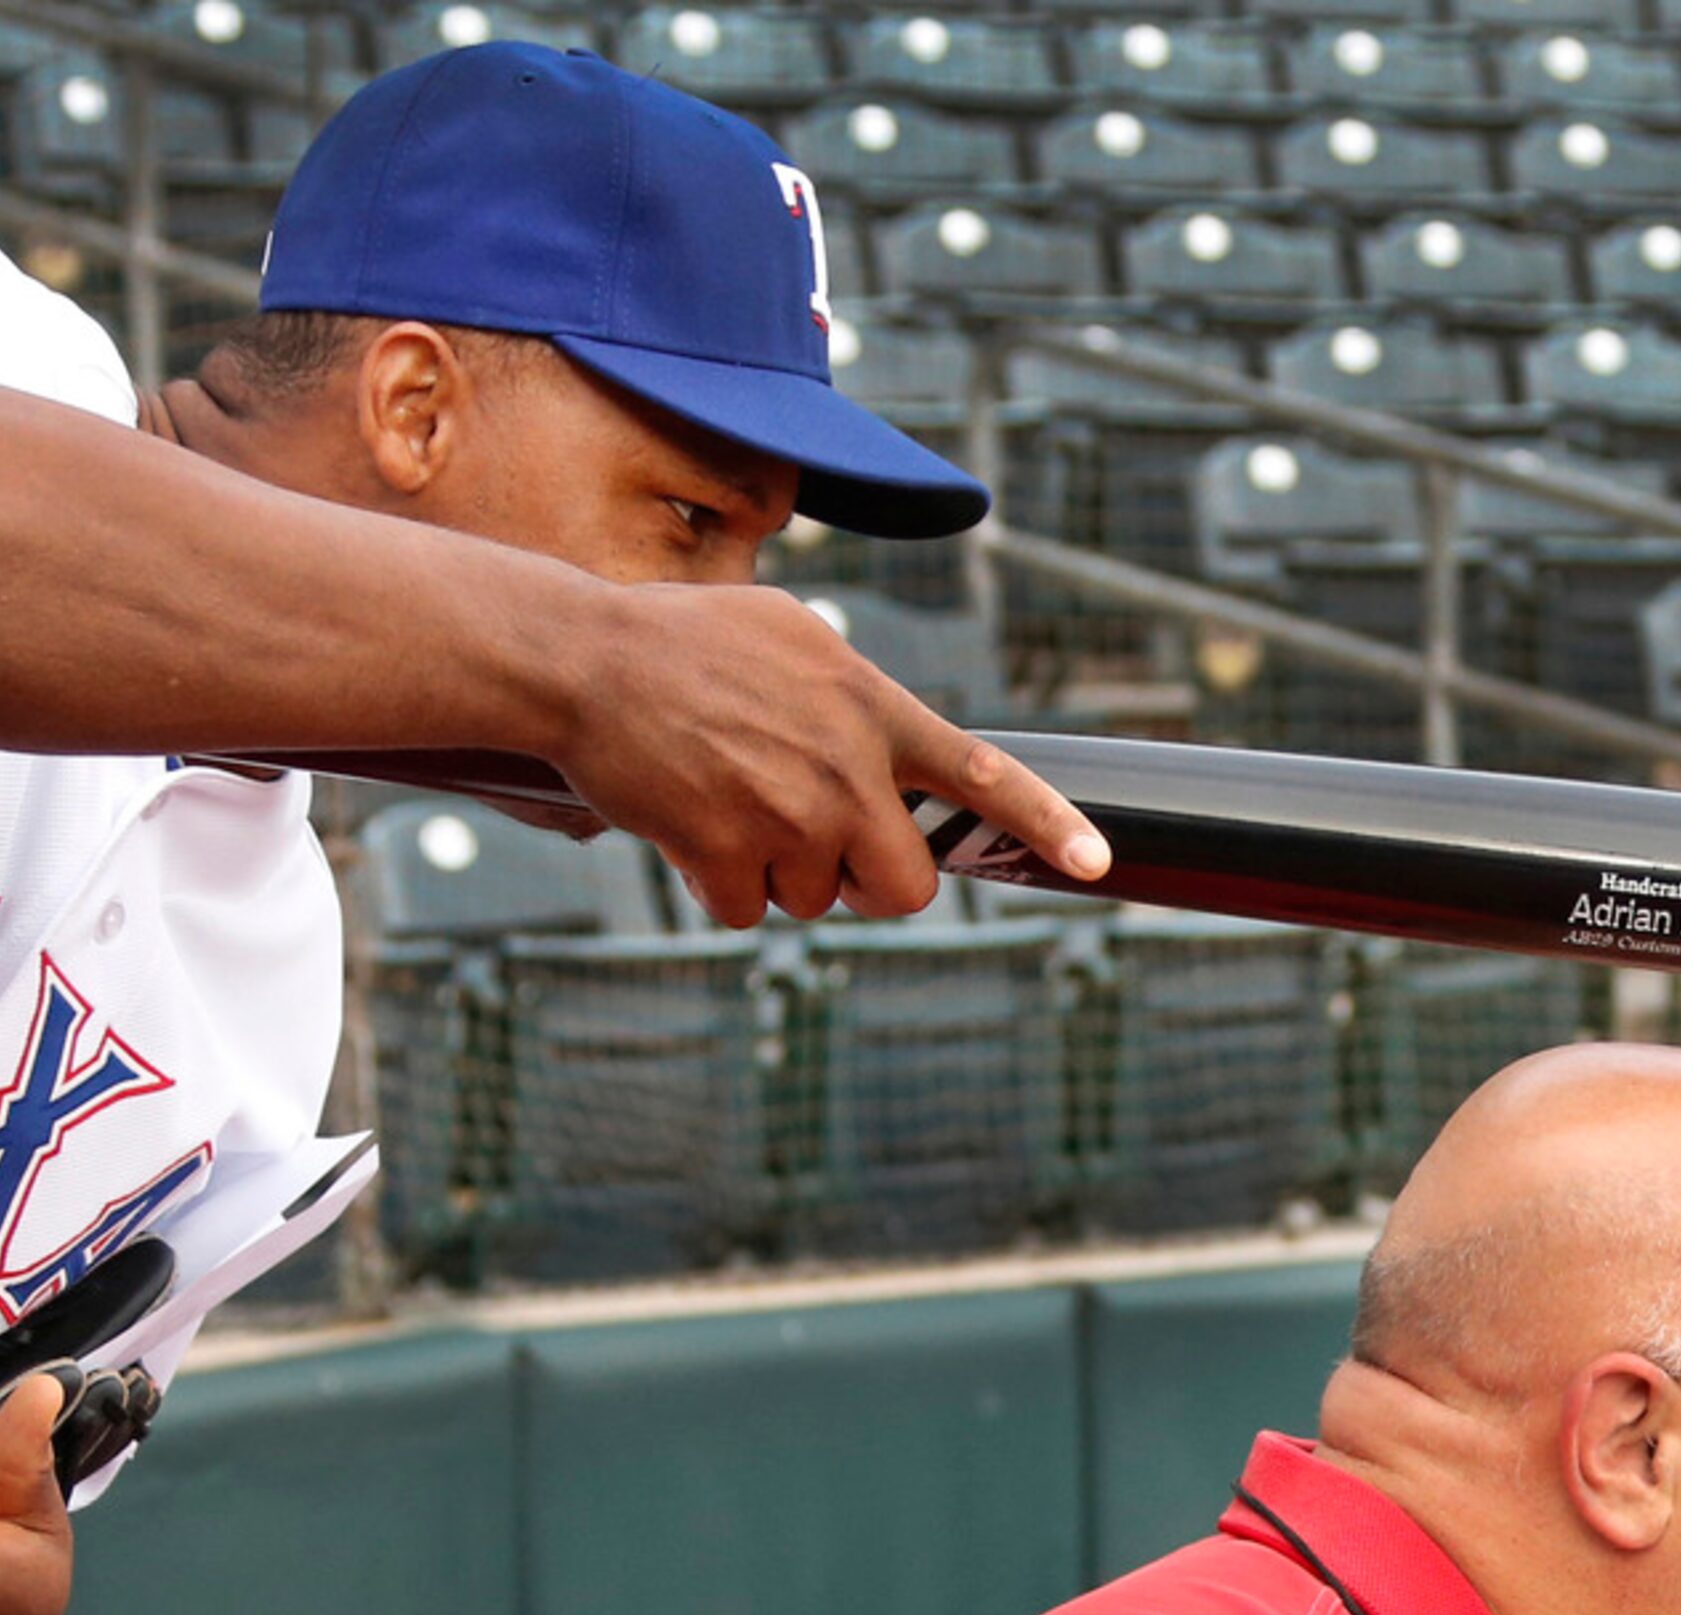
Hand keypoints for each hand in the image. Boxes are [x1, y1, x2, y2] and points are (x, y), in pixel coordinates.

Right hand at [549, 586, 1108, 927]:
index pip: (981, 772)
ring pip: (814, 900)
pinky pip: (745, 912)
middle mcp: (844, 769)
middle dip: (871, 886)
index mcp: (869, 708)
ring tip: (725, 802)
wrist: (583, 661)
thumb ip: (850, 694)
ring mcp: (788, 818)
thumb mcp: (789, 635)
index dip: (1045, 822)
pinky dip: (716, 887)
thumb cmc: (678, 640)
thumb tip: (878, 741)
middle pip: (905, 886)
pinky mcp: (725, 858)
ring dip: (776, 873)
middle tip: (828, 858)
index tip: (1097, 861)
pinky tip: (687, 826)